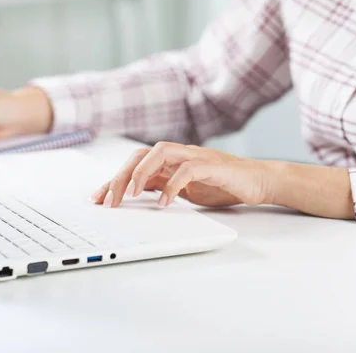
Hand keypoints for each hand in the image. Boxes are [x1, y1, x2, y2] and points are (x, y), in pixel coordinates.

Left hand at [91, 142, 274, 208]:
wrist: (258, 181)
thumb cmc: (221, 185)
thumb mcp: (183, 190)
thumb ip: (160, 188)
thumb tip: (133, 197)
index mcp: (169, 162)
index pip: (134, 164)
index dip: (114, 179)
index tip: (97, 198)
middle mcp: (178, 154)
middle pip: (140, 155)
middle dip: (121, 176)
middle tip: (109, 200)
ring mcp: (195, 156)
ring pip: (160, 153)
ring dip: (143, 172)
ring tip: (133, 194)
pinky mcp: (212, 164)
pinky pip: (188, 169)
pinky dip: (174, 184)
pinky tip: (165, 202)